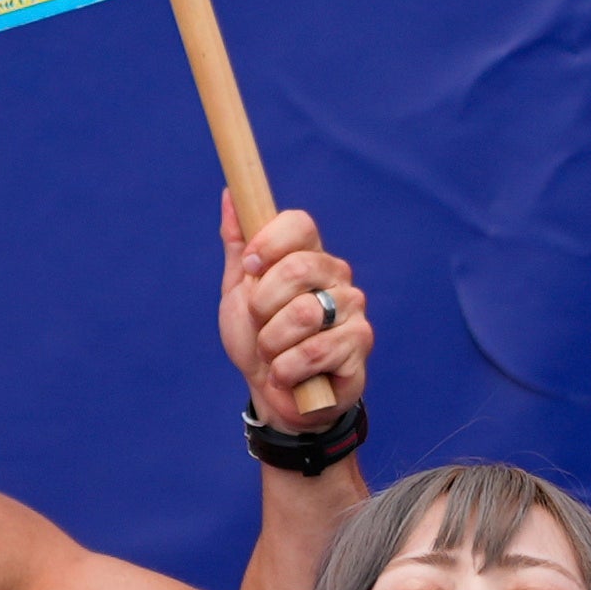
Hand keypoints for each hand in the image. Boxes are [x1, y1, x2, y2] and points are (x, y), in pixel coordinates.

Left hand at [220, 197, 367, 429]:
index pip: (300, 224)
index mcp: (308, 255)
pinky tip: (288, 376)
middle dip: (263, 304)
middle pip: (300, 267)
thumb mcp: (238, 292)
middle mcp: (336, 276)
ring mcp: (353, 309)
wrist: (273, 396)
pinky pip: (316, 351)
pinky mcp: (360, 344)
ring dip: (272, 343)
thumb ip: (238, 244)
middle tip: (259, 324)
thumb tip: (230, 194)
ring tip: (273, 355)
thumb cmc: (257, 341)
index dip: (269, 242)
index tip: (250, 268)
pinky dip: (287, 369)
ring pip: (304, 313)